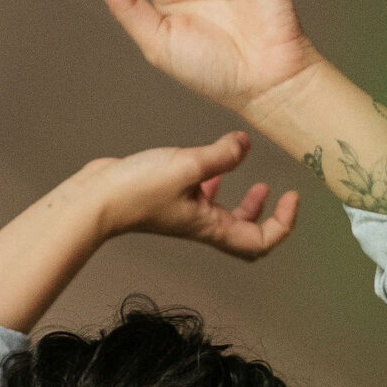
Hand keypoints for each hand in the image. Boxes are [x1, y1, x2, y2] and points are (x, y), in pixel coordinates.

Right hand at [94, 131, 297, 262]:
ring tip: (259, 184)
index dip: (282, 224)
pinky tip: (215, 167)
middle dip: (269, 218)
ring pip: (227, 216)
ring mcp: (187, 214)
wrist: (97, 198)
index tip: (290, 198)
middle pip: (247, 235)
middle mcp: (202, 225)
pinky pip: (205, 198)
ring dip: (247, 204)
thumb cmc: (136, 191)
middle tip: (280, 196)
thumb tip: (245, 145)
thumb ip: (221, 155)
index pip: (260, 242)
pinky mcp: (172, 199)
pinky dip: (217, 185)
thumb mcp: (188, 166)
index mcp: (211, 227)